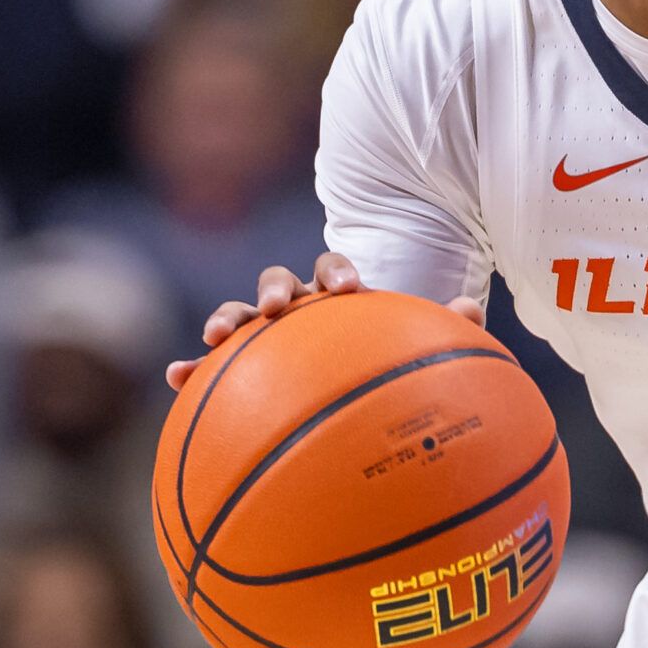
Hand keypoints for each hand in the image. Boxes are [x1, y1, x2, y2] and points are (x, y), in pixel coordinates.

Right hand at [165, 254, 486, 389]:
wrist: (354, 374)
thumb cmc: (385, 354)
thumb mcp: (413, 342)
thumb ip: (442, 326)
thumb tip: (472, 311)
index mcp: (337, 295)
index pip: (333, 269)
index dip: (338, 272)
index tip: (348, 290)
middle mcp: (298, 307)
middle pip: (279, 282)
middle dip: (275, 288)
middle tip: (278, 306)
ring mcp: (265, 335)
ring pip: (240, 316)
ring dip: (227, 319)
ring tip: (216, 336)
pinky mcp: (240, 367)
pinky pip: (211, 367)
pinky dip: (191, 367)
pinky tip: (176, 378)